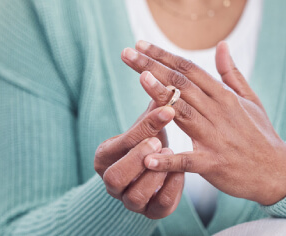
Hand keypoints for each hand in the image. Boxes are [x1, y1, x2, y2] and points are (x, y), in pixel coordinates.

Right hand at [94, 99, 183, 218]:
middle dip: (137, 159)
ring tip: (170, 155)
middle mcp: (111, 183)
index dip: (144, 127)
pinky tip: (181, 172)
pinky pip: (158, 207)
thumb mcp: (144, 127)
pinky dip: (170, 189)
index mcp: (105, 157)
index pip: (121, 143)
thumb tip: (159, 74)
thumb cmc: (146, 144)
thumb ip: (151, 108)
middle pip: (114, 177)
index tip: (166, 110)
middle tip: (158, 142)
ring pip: (134, 197)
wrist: (153, 173)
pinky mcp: (151, 212)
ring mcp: (129, 201)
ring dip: (154, 176)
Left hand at [120, 40, 285, 205]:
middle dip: (152, 67)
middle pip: (181, 84)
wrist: (277, 172)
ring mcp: (215, 137)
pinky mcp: (213, 164)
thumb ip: (231, 74)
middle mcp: (218, 112)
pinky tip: (148, 157)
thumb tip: (222, 45)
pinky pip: (187, 161)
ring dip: (161, 96)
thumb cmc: (260, 135)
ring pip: (183, 112)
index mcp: (224, 96)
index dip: (164, 55)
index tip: (140, 44)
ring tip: (141, 79)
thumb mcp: (249, 100)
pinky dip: (168, 160)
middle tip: (127, 53)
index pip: (189, 69)